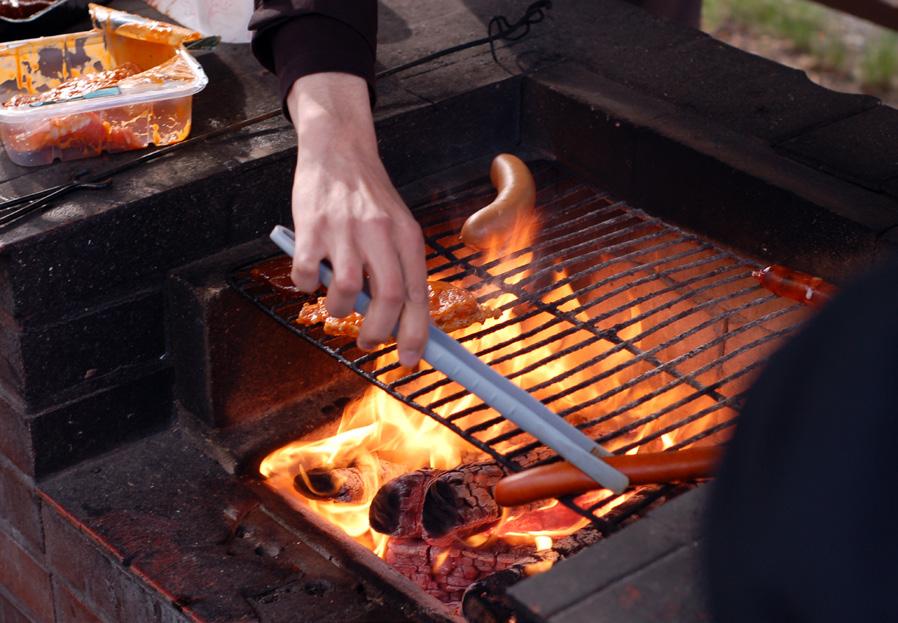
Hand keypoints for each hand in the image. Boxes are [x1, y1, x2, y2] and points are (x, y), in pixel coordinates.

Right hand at [286, 73, 428, 366]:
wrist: (339, 148)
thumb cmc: (369, 197)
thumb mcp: (397, 227)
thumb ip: (400, 269)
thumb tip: (402, 324)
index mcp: (407, 237)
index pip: (417, 294)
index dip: (415, 333)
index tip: (411, 360)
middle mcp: (379, 233)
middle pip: (388, 297)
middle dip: (378, 332)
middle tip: (369, 343)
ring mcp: (344, 230)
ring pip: (345, 289)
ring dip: (338, 310)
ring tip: (335, 305)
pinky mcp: (311, 226)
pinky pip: (306, 273)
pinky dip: (306, 286)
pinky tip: (309, 277)